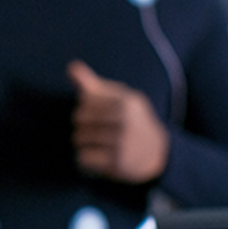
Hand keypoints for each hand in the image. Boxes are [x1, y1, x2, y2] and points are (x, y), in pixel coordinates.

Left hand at [67, 60, 168, 183]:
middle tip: (94, 131)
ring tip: (95, 144)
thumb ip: (92, 84)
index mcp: (125, 101)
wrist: (156, 152)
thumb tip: (71, 66)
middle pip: (79, 119)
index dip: (85, 107)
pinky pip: (83, 158)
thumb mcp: (118, 98)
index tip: (97, 114)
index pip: (85, 100)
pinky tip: (97, 157)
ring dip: (82, 142)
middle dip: (82, 125)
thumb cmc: (129, 120)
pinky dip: (85, 159)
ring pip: (79, 138)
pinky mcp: (117, 162)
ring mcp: (122, 142)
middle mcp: (125, 120)